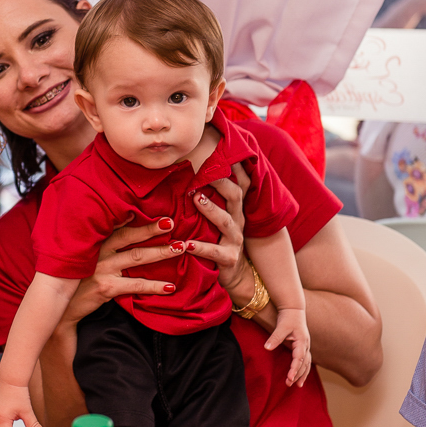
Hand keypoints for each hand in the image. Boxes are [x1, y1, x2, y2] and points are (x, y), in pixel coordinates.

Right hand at [58, 218, 180, 328]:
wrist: (62, 307)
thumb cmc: (77, 279)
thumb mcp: (85, 256)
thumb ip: (102, 242)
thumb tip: (126, 223)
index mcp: (95, 241)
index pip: (118, 225)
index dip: (137, 217)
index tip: (153, 210)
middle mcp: (98, 251)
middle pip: (130, 236)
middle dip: (152, 228)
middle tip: (171, 223)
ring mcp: (102, 269)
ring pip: (137, 257)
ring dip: (160, 252)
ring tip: (179, 248)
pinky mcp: (106, 287)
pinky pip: (136, 285)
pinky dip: (154, 286)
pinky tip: (170, 287)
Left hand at [186, 163, 253, 302]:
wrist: (234, 276)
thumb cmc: (219, 241)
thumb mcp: (216, 219)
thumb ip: (207, 199)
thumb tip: (188, 174)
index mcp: (234, 209)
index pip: (239, 183)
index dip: (236, 167)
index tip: (226, 150)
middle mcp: (238, 221)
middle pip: (234, 196)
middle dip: (221, 182)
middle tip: (205, 171)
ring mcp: (235, 239)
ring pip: (226, 221)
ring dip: (211, 209)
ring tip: (196, 199)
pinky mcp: (229, 258)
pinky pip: (215, 252)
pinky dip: (201, 248)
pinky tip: (186, 245)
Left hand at [266, 308, 310, 386]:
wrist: (293, 309)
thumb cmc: (288, 317)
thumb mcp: (281, 326)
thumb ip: (275, 338)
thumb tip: (267, 348)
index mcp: (302, 341)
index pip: (299, 358)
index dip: (295, 369)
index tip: (289, 378)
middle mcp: (306, 345)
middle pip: (304, 363)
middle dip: (297, 374)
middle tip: (289, 384)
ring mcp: (305, 346)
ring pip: (307, 363)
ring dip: (303, 374)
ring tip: (298, 385)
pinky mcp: (302, 346)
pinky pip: (305, 361)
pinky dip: (303, 369)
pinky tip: (300, 377)